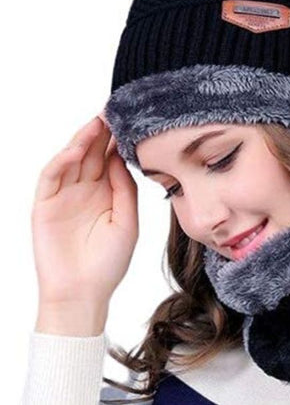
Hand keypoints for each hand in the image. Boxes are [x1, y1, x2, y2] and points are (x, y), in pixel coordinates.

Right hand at [31, 112, 137, 317]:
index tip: (130, 120)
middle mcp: (85, 190)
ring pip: (72, 160)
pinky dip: (61, 162)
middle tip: (113, 110)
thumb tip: (122, 158)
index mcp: (106, 193)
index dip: (117, 140)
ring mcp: (64, 196)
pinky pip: (51, 177)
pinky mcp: (45, 205)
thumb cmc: (108, 262)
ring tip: (97, 123)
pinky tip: (75, 151)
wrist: (83, 293)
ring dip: (82, 141)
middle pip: (92, 154)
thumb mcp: (126, 221)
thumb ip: (124, 188)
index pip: (110, 158)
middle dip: (102, 132)